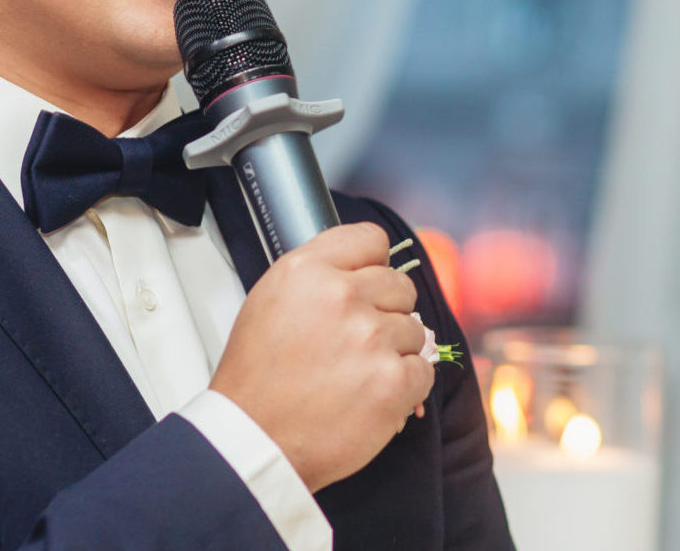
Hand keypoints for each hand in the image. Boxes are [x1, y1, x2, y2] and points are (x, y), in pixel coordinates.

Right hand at [210, 222, 434, 491]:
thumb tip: (368, 270)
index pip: (371, 239)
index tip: (367, 285)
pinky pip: (424, 370)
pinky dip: (405, 386)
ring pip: (415, 329)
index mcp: (307, 270)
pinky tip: (370, 396)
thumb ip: (319, 275)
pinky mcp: (392, 380)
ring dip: (393, 351)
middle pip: (400, 285)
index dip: (372, 264)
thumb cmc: (258, 378)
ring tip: (355, 375)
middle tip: (355, 343)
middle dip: (385, 312)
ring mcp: (371, 338)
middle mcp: (342, 296)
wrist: (256, 440)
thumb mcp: (270, 302)